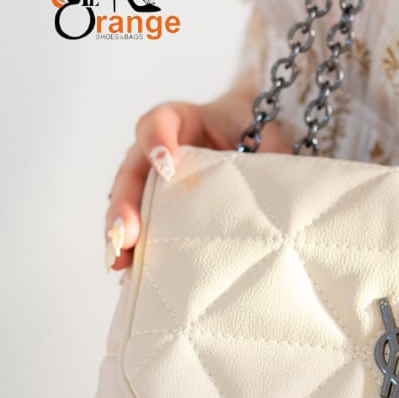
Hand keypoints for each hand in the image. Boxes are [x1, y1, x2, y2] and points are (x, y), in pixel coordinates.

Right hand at [103, 86, 290, 271]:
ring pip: (128, 206)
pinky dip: (135, 253)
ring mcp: (155, 185)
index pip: (160, 122)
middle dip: (126, 204)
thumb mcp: (269, 139)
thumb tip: (278, 189)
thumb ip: (270, 155)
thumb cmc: (260, 139)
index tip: (168, 165)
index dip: (157, 140)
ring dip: (121, 234)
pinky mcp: (160, 214)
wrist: (260, 152)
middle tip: (127, 232)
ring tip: (120, 260)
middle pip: (132, 172)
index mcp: (184, 123)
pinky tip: (131, 275)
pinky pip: (141, 232)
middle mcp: (160, 154)